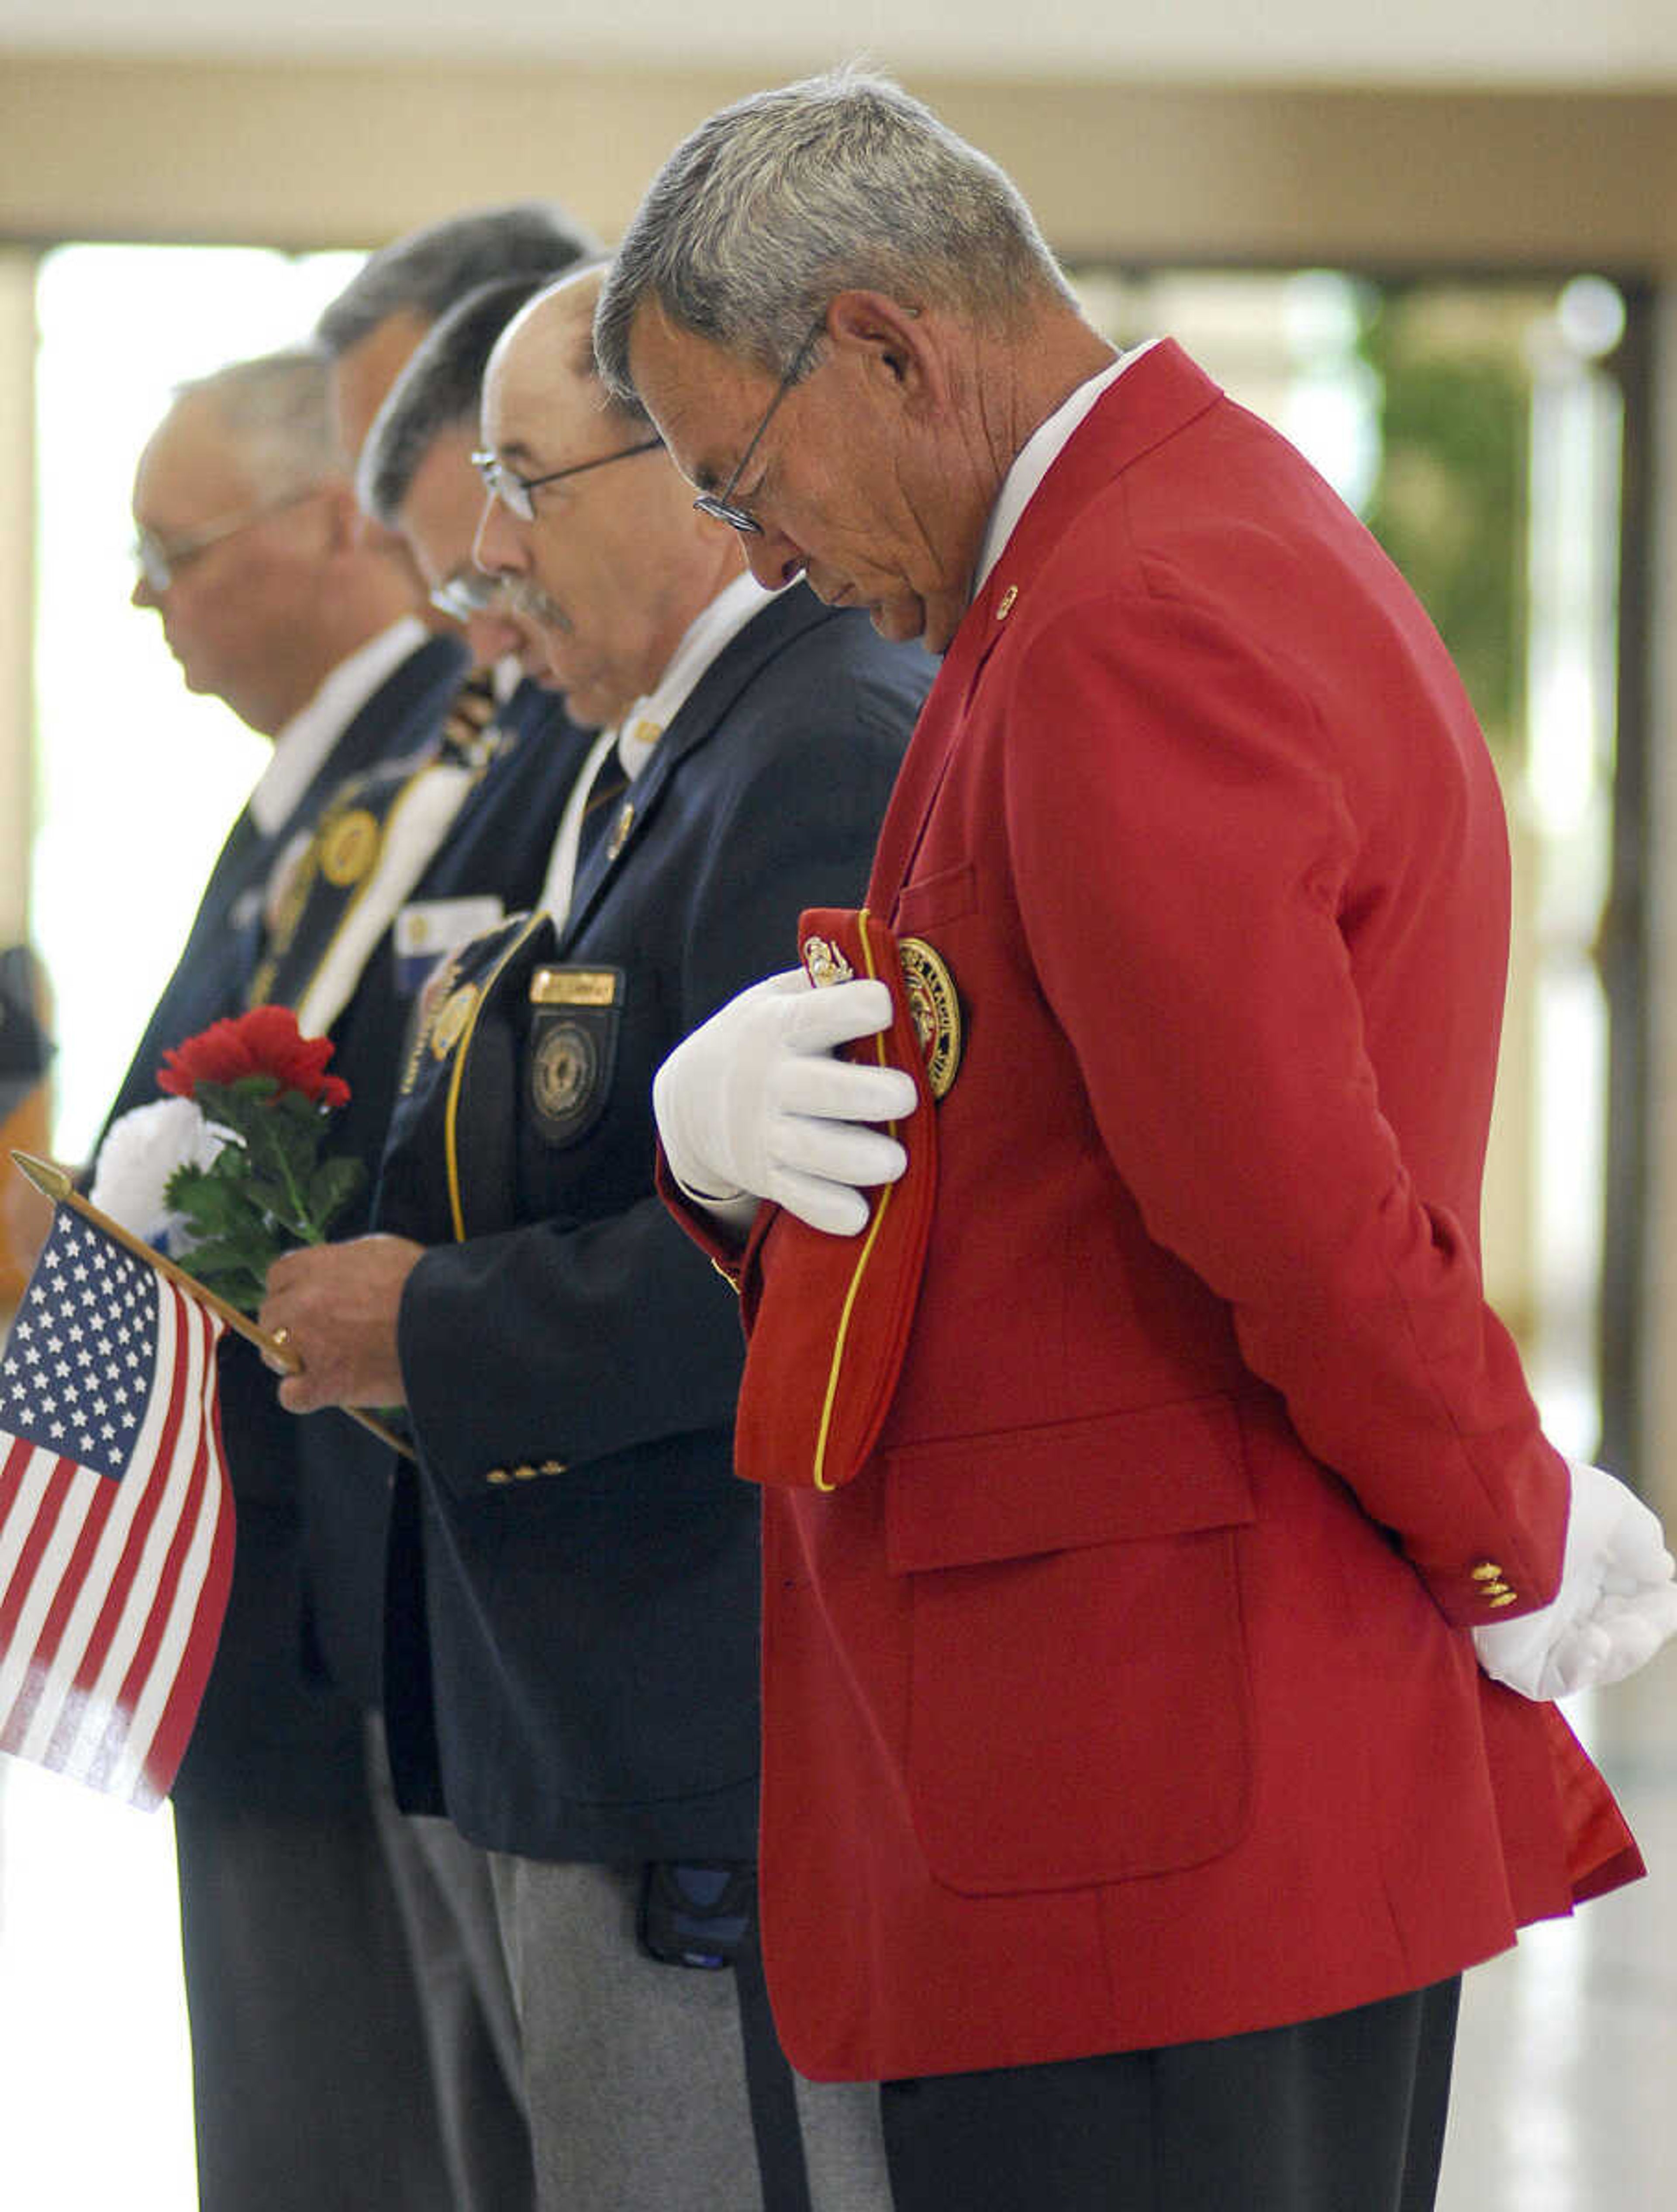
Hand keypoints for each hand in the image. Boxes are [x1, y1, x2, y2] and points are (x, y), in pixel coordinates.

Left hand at [257, 1235, 424, 1412]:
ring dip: (293, 1359)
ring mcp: (308, 1342)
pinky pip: (291, 1395)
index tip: (310, 1304)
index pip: (278, 1277)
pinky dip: (304, 1395)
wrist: (450, 1321)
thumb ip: (341, 1262)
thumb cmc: (424, 1282)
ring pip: (273, 1353)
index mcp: (315, 1266)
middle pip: (272, 1316)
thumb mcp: (379, 1251)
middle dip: (291, 1326)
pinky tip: (327, 1390)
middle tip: (322, 1336)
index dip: (293, 1292)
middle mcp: (302, 1301)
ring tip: (328, 1362)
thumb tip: (328, 1273)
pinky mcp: (324, 1381)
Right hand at [654, 969, 918, 1236]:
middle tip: (905, 1097)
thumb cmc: (763, 1037)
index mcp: (779, 1026)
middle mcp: (770, 1080)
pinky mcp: (768, 1176)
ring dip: (854, 1159)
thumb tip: (901, 961)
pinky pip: (797, 1198)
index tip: (884, 1005)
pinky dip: (825, 1210)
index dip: (849, 1008)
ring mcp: (766, 1133)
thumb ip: (827, 985)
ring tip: (895, 1162)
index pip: (813, 1014)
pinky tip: (858, 1214)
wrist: (691, 1099)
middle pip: (816, 1089)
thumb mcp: (776, 998)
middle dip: (862, 1094)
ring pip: (810, 1150)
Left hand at [1472, 1460, 1676, 1699]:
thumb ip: (1641, 1540)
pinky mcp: (1509, 1655)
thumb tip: (1662, 1572)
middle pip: (1615, 1636)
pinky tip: (1593, 1644)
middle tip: (1652, 1618)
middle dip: (1640, 1631)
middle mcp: (1552, 1599)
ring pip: (1592, 1662)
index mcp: (1574, 1565)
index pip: (1626, 1603)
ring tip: (1615, 1632)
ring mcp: (1531, 1630)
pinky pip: (1550, 1681)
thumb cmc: (1552, 1501)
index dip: (1654, 1606)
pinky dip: (1579, 1670)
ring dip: (1619, 1651)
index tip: (1665, 1592)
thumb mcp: (1612, 1509)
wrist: (1494, 1509)